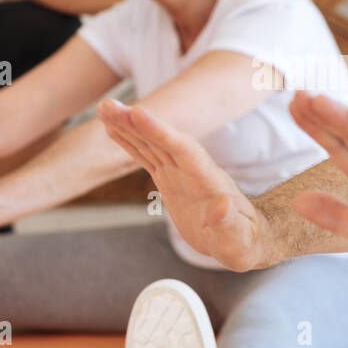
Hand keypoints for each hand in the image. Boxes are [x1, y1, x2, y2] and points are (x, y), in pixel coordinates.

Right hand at [98, 98, 272, 270]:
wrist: (244, 238)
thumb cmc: (243, 241)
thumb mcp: (239, 241)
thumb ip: (230, 226)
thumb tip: (222, 208)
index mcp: (208, 180)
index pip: (183, 149)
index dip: (160, 131)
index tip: (138, 113)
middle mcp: (193, 169)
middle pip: (162, 140)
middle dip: (136, 123)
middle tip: (108, 105)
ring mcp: (180, 173)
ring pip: (151, 144)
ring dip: (128, 126)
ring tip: (104, 108)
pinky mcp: (170, 180)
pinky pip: (147, 156)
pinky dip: (130, 142)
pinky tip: (113, 130)